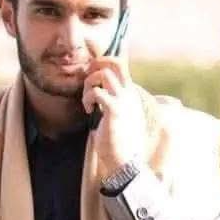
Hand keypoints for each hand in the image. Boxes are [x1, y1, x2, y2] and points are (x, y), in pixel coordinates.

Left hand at [81, 57, 145, 177]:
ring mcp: (124, 101)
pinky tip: (88, 110)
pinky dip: (88, 98)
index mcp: (130, 94)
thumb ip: (112, 101)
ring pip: (103, 74)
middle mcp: (129, 93)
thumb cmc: (118, 141)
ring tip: (88, 100)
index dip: (106, 57)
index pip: (122, 64)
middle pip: (115, 61)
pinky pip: (97, 92)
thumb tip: (99, 91)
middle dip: (97, 63)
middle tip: (88, 79)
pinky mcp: (115, 111)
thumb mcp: (117, 116)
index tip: (92, 64)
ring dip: (89, 84)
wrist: (125, 162)